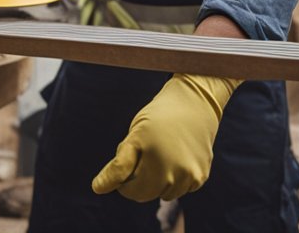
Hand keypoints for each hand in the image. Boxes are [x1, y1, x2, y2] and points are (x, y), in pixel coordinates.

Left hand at [91, 72, 239, 201]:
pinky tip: (177, 156)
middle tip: (144, 153)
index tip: (127, 160)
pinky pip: (181, 188)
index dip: (123, 178)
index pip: (130, 191)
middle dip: (140, 179)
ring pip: (165, 193)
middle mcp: (175, 175)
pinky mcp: (202, 176)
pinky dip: (176, 178)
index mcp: (154, 165)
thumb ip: (117, 166)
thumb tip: (97, 189)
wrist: (194, 103)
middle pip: (147, 194)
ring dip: (159, 181)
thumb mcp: (133, 137)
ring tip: (161, 153)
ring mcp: (190, 177)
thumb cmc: (157, 118)